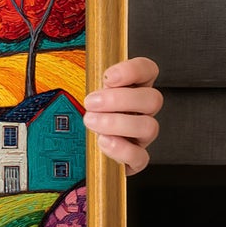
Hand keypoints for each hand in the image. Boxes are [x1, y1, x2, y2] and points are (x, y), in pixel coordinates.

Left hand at [83, 57, 161, 175]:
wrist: (72, 148)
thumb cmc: (80, 114)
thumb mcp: (80, 91)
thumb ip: (84, 78)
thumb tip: (73, 66)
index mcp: (132, 89)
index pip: (147, 71)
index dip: (133, 71)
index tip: (108, 78)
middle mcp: (142, 112)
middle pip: (153, 99)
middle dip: (120, 99)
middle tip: (90, 102)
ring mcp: (141, 137)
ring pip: (149, 127)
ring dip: (117, 123)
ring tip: (91, 122)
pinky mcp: (134, 160)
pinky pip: (140, 157)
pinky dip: (122, 149)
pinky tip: (103, 142)